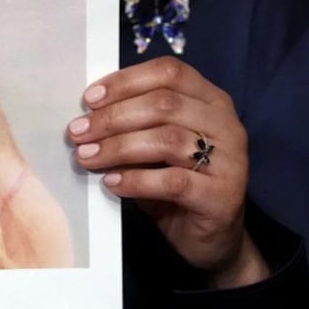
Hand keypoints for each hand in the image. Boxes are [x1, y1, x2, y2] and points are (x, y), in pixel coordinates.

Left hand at [67, 56, 268, 287]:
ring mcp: (230, 160)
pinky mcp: (223, 196)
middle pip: (164, 104)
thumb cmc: (174, 182)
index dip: (125, 81)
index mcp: (210, 99)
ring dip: (118, 147)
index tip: (89, 99)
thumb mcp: (153, 146)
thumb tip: (85, 117)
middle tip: (78, 132)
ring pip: (167, 140)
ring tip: (87, 157)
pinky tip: (112, 183)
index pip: (169, 72)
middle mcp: (225, 123)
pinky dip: (136, 180)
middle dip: (112, 117)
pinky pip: (173, 181)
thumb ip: (132, 125)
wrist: (209, 236)